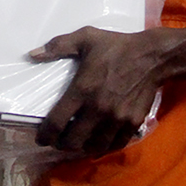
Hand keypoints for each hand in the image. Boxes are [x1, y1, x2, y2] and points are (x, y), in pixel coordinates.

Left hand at [31, 26, 180, 154]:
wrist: (153, 56)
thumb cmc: (116, 47)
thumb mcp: (85, 38)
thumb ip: (58, 46)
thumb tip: (33, 54)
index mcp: (82, 90)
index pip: (56, 122)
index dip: (45, 135)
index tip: (41, 138)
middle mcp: (98, 109)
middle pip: (73, 141)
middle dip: (61, 144)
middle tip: (58, 140)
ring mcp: (116, 119)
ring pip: (94, 147)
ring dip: (82, 148)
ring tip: (77, 142)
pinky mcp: (132, 123)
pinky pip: (115, 144)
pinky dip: (104, 146)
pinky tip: (98, 141)